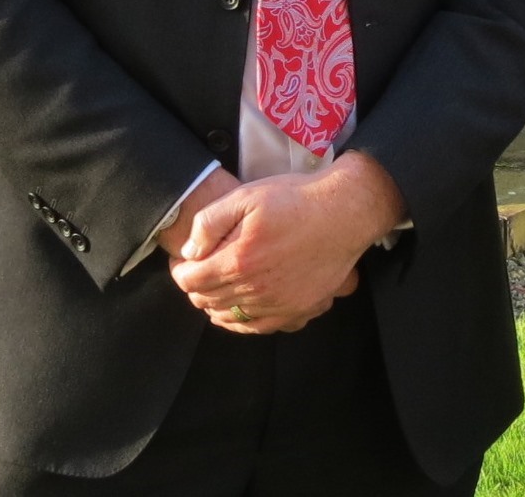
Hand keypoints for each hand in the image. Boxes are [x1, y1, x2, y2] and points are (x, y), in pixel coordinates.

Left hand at [166, 152, 404, 334]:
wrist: (343, 212)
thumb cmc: (295, 200)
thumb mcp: (246, 196)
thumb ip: (209, 222)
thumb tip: (190, 251)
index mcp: (238, 261)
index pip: (191, 281)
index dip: (180, 270)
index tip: (183, 260)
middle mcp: (255, 290)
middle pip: (208, 301)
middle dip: (195, 286)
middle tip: (197, 270)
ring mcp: (277, 305)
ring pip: (229, 318)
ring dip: (215, 304)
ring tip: (215, 287)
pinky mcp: (296, 310)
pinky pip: (256, 328)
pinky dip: (239, 322)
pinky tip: (238, 308)